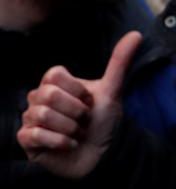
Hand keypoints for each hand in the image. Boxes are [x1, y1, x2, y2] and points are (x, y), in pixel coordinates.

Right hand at [18, 32, 142, 178]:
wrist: (103, 154)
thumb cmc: (103, 122)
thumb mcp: (112, 91)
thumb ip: (119, 62)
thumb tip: (136, 34)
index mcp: (54, 84)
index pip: (54, 74)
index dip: (78, 91)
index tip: (88, 101)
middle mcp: (38, 99)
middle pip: (49, 95)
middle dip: (76, 111)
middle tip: (84, 120)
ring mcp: (29, 119)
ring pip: (43, 115)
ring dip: (71, 128)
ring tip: (78, 133)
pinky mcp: (26, 140)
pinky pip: (36, 135)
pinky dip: (61, 142)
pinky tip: (69, 145)